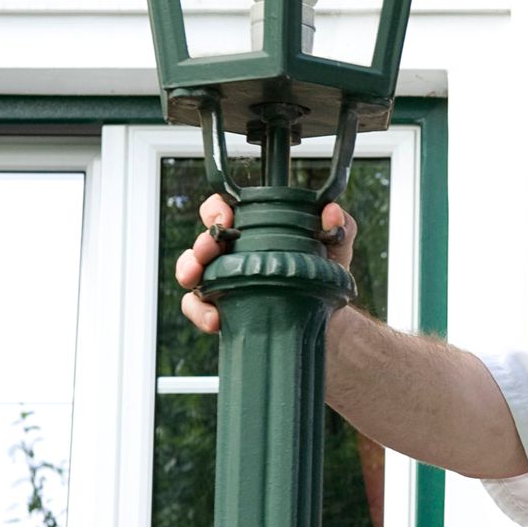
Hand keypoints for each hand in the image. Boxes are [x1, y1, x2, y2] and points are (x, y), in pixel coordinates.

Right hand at [177, 194, 356, 333]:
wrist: (327, 317)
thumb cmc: (323, 272)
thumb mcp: (335, 246)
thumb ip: (339, 225)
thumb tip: (332, 213)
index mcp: (250, 229)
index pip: (222, 209)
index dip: (217, 208)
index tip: (225, 215)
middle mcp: (229, 252)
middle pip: (201, 240)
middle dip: (200, 242)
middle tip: (209, 248)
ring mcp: (220, 280)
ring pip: (190, 271)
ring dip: (188, 270)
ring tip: (198, 276)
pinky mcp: (220, 309)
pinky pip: (197, 308)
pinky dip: (200, 312)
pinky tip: (215, 318)